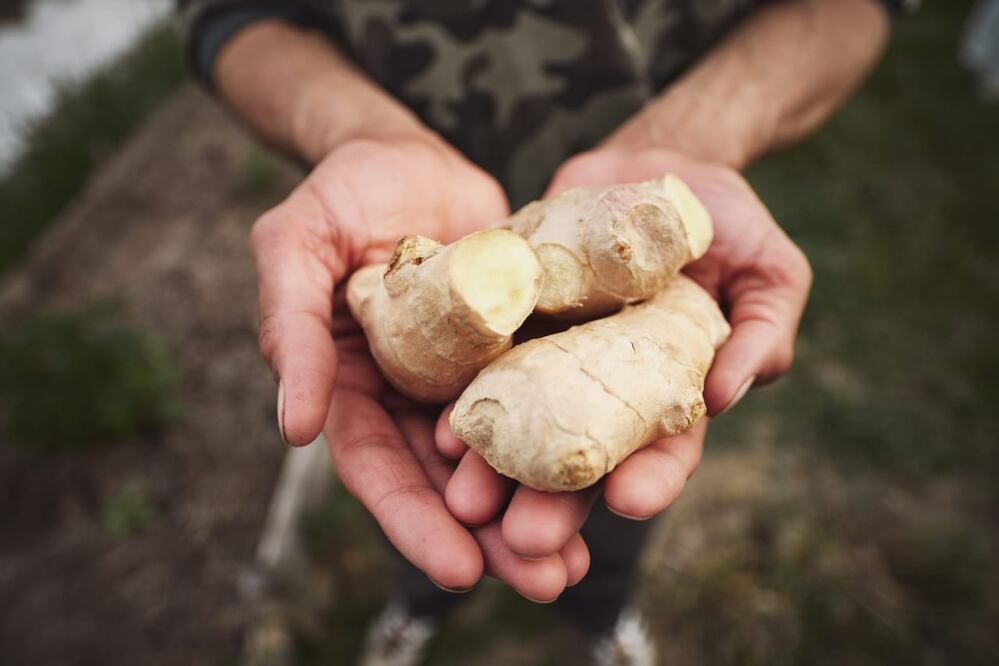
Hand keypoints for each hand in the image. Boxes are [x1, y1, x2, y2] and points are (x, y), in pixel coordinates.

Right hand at [250, 133, 587, 598]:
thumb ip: (291, 328)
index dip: (413, 520)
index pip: (378, 467)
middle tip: (546, 582)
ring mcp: (469, 374)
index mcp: (353, 386)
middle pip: (450, 481)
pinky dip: (572, 436)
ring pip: (505, 452)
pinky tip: (611, 472)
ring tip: (583, 559)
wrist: (410, 152)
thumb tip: (295, 428)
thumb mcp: (297, 247)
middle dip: (493, 536)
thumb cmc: (340, 191)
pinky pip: (547, 395)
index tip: (459, 570)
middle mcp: (411, 394)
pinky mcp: (519, 345)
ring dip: (541, 505)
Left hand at [439, 146, 810, 560]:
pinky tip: (441, 429)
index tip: (628, 501)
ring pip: (520, 424)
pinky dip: (464, 398)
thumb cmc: (725, 220)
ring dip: (494, 469)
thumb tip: (724, 396)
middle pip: (578, 455)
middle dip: (553, 503)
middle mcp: (603, 385)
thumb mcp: (769, 271)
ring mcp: (553, 354)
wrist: (651, 164)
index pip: (663, 449)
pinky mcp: (512, 319)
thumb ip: (761, 332)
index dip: (650, 478)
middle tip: (524, 540)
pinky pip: (484, 364)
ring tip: (467, 502)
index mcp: (669, 389)